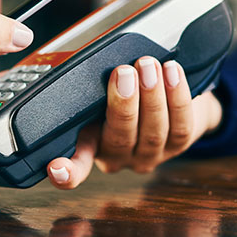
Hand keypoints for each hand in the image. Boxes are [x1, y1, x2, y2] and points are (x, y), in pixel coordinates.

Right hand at [47, 56, 222, 188]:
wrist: (162, 102)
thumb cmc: (120, 95)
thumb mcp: (97, 96)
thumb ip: (91, 92)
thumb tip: (88, 64)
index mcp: (91, 147)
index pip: (76, 166)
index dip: (66, 171)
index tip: (55, 167)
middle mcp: (119, 157)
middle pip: (121, 137)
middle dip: (124, 104)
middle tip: (123, 73)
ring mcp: (149, 155)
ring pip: (153, 131)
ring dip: (152, 96)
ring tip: (148, 66)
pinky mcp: (178, 146)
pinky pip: (181, 125)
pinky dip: (177, 96)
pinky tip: (172, 72)